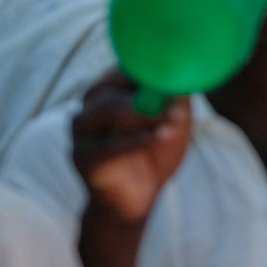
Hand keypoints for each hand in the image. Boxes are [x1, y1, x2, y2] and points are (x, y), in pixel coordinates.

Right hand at [71, 71, 193, 226]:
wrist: (136, 199)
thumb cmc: (155, 152)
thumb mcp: (172, 120)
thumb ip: (176, 97)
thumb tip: (185, 72)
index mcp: (109, 90)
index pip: (121, 68)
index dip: (146, 66)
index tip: (173, 68)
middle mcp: (88, 105)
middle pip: (109, 85)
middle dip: (142, 89)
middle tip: (171, 96)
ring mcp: (81, 131)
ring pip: (105, 110)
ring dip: (140, 112)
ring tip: (168, 118)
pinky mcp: (82, 157)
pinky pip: (108, 146)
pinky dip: (136, 140)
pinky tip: (160, 136)